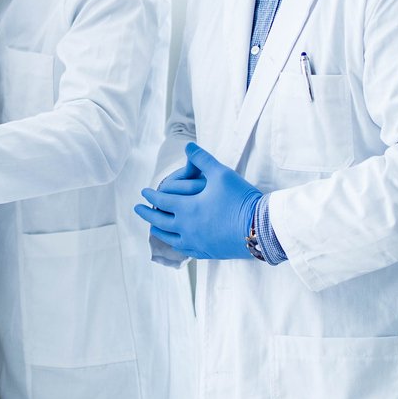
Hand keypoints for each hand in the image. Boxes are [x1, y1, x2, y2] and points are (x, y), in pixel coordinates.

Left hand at [133, 142, 263, 260]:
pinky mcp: (207, 253)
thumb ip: (202, 159)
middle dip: (147, 214)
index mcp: (187, 209)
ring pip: (170, 238)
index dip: (151, 195)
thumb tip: (188, 145)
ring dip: (159, 231)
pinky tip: (176, 243)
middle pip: (160, 221)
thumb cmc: (240, 198)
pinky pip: (185, 250)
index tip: (143, 192)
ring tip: (153, 227)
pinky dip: (175, 245)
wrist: (260, 227)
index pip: (162, 201)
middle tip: (137, 210)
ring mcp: (196, 243)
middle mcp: (187, 228)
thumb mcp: (221, 173)